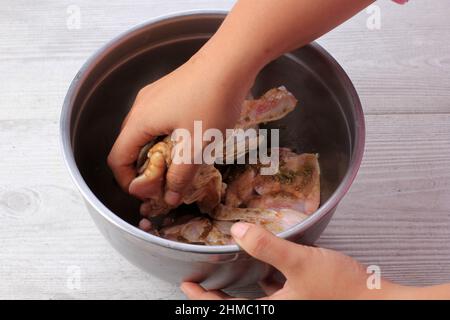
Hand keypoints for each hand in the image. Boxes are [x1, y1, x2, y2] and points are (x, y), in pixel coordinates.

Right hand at [107, 45, 257, 204]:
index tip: (150, 193)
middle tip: (168, 182)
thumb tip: (170, 199)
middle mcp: (140, 107)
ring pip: (145, 134)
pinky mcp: (168, 92)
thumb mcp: (196, 146)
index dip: (128, 181)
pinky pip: (158, 122)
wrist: (230, 60)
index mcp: (140, 121)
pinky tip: (188, 142)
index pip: (117, 159)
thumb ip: (181, 176)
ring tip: (180, 165)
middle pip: (130, 147)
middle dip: (145, 170)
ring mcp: (154, 97)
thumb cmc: (212, 102)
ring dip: (157, 155)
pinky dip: (166, 139)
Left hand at [181, 223, 406, 299]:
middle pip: (239, 307)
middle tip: (200, 281)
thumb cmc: (343, 289)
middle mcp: (281, 310)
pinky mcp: (303, 300)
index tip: (187, 287)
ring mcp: (292, 306)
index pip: (227, 310)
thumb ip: (268, 247)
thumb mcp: (301, 263)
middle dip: (217, 295)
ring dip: (239, 288)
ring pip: (256, 300)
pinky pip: (275, 293)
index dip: (204, 299)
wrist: (377, 301)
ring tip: (228, 271)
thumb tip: (238, 231)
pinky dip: (264, 283)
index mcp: (274, 310)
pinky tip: (266, 269)